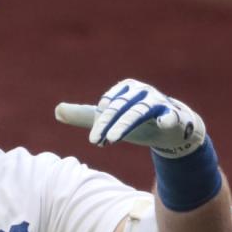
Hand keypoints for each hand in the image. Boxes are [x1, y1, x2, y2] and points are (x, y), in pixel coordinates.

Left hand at [55, 79, 206, 157]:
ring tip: (111, 139)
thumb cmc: (136, 121)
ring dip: (124, 124)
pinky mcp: (175, 115)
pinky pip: (171, 116)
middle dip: (106, 124)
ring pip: (139, 112)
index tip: (94, 139)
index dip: (99, 122)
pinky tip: (163, 123)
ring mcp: (159, 103)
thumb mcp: (109, 120)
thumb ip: (84, 116)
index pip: (108, 105)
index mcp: (125, 89)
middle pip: (120, 107)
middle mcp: (141, 92)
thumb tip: (56, 111)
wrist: (172, 130)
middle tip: (95, 141)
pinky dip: (167, 118)